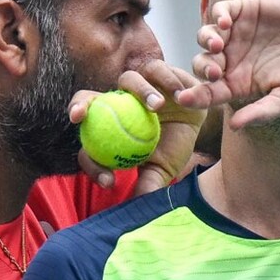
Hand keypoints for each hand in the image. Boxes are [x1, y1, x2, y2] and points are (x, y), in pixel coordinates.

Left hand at [68, 60, 205, 195]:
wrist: (200, 125)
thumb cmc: (174, 146)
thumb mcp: (160, 169)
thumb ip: (146, 185)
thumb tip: (136, 209)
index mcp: (108, 124)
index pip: (88, 137)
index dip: (87, 152)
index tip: (99, 162)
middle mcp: (116, 101)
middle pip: (88, 98)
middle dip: (79, 103)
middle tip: (81, 116)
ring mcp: (135, 84)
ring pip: (128, 80)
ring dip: (141, 91)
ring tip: (159, 107)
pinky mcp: (157, 71)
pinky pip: (157, 72)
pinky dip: (167, 82)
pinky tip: (177, 96)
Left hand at [176, 0, 279, 128]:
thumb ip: (263, 111)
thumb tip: (235, 126)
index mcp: (239, 83)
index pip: (209, 93)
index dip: (195, 96)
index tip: (184, 99)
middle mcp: (232, 59)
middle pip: (202, 65)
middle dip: (202, 70)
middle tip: (214, 72)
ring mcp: (236, 34)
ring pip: (205, 37)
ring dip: (206, 42)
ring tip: (218, 45)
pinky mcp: (245, 10)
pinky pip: (221, 11)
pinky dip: (218, 15)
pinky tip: (225, 23)